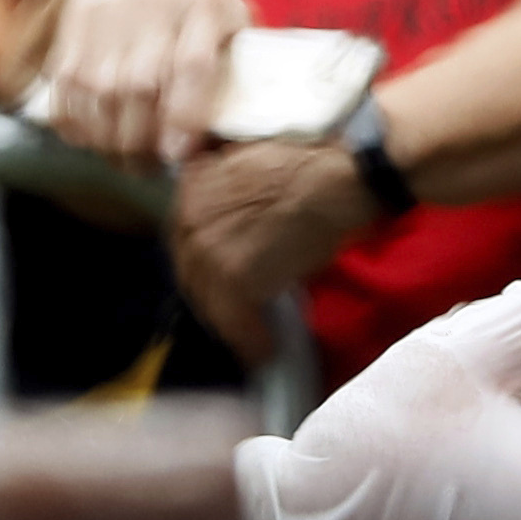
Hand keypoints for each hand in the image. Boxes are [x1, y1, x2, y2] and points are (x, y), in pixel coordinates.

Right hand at [28, 0, 247, 168]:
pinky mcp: (75, 26)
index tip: (178, 153)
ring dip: (109, 139)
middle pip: (139, 86)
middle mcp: (152, 7)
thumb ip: (236, 64)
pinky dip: (75, 122)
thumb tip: (231, 132)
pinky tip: (91, 138)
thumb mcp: (229, 13)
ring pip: (99, 91)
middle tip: (151, 166)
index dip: (184, 114)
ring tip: (124, 160)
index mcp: (202, 4)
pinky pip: (66, 84)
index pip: (191, 64)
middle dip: (142, 140)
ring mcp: (108, 16)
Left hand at [167, 133, 374, 360]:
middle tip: (235, 320)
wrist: (335, 181)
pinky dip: (250, 341)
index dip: (203, 271)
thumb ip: (227, 198)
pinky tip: (265, 351)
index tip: (219, 289)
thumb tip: (234, 234)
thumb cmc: (310, 174)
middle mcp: (191, 216)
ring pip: (210, 302)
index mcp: (193, 186)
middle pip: (192, 275)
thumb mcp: (250, 168)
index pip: (185, 242)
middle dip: (212, 301)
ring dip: (230, 326)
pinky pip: (235, 321)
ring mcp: (209, 249)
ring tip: (252, 342)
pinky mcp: (234, 277)